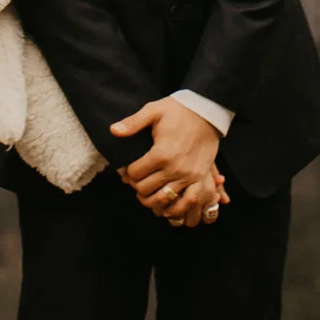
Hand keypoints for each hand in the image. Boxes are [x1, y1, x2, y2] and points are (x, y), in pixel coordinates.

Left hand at [110, 96, 225, 224]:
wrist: (207, 112)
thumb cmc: (178, 110)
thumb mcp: (153, 110)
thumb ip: (133, 123)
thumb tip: (113, 130)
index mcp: (161, 153)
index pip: (135, 174)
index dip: (127, 173)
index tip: (128, 170)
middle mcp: (174, 168)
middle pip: (146, 189)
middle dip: (136, 186)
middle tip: (135, 181)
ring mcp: (189, 176)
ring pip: (163, 200)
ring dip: (151, 201)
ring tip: (147, 194)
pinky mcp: (200, 179)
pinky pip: (187, 202)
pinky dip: (176, 208)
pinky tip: (167, 206)